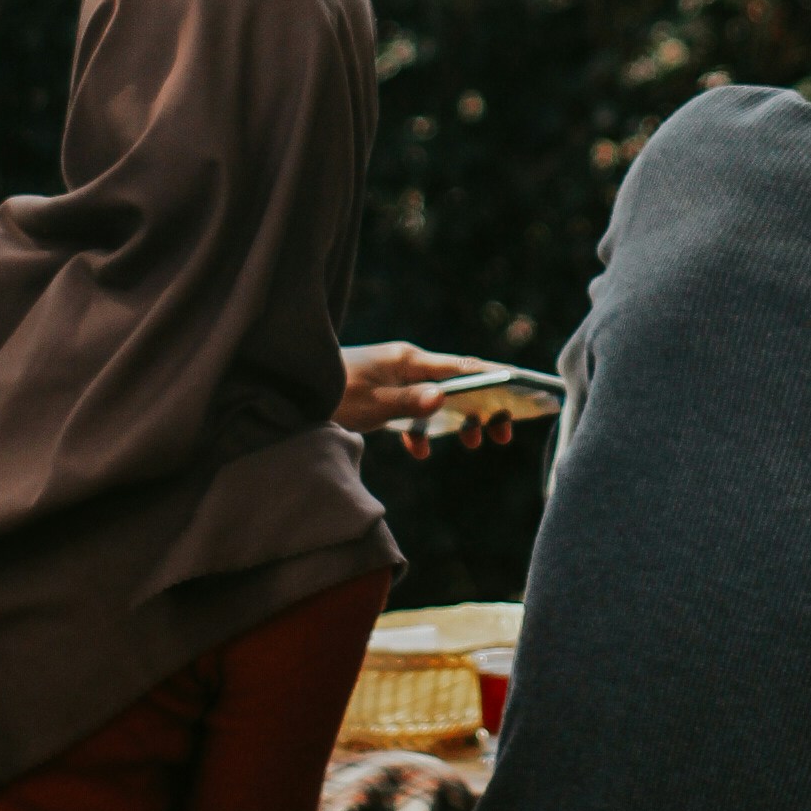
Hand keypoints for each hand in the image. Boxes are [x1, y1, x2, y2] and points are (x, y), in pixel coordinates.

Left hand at [335, 342, 521, 454]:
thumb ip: (408, 402)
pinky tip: (417, 450)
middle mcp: (407, 366)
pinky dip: (420, 432)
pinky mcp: (382, 398)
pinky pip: (412, 414)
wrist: (291, 389)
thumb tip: (445, 399)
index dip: (493, 377)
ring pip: (438, 401)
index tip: (518, 391)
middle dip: (483, 406)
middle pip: (457, 384)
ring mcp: (396, 381)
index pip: (461, 366)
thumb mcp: (372, 402)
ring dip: (457, 420)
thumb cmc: (333, 391)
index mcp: (410, 360)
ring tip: (475, 441)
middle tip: (502, 431)